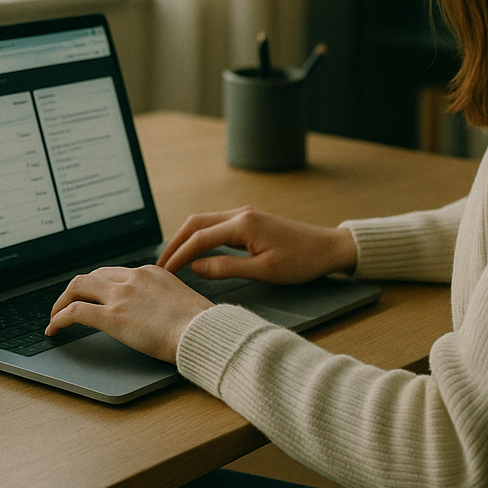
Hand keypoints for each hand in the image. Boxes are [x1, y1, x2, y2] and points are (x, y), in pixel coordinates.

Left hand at [45, 265, 212, 362]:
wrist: (202, 330)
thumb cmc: (199, 323)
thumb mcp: (182, 300)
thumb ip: (165, 299)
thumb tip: (161, 312)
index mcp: (150, 273)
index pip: (115, 272)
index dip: (99, 284)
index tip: (93, 295)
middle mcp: (133, 278)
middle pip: (93, 275)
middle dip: (77, 289)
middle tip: (68, 304)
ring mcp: (121, 296)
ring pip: (78, 286)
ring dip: (62, 300)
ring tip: (55, 316)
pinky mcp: (112, 317)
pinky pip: (75, 312)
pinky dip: (59, 318)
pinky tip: (54, 329)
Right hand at [156, 205, 358, 284]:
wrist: (328, 248)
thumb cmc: (302, 262)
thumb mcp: (264, 271)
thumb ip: (227, 268)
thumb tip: (196, 267)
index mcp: (243, 224)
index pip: (199, 238)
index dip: (178, 256)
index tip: (163, 273)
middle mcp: (241, 214)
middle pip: (196, 223)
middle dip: (175, 243)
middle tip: (159, 265)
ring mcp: (245, 215)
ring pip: (205, 222)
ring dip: (186, 239)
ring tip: (172, 260)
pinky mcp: (250, 221)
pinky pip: (217, 226)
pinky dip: (201, 237)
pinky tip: (196, 252)